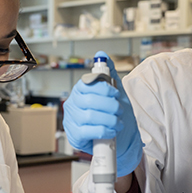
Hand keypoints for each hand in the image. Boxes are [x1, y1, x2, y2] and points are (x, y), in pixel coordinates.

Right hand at [62, 51, 142, 176]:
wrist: (121, 138)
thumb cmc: (114, 114)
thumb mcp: (115, 92)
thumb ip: (108, 73)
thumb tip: (101, 54)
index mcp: (80, 91)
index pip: (87, 84)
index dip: (104, 88)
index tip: (116, 93)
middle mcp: (72, 104)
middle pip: (90, 101)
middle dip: (110, 105)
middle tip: (120, 110)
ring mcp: (71, 121)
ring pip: (90, 116)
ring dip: (109, 119)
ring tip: (118, 121)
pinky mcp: (75, 136)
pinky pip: (88, 131)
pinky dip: (104, 130)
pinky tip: (112, 130)